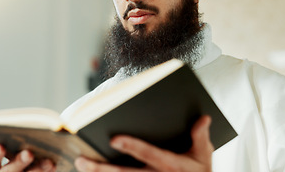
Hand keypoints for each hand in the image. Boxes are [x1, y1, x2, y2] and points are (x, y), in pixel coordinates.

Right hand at [0, 144, 54, 171]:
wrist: (25, 165)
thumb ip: (14, 140)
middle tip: (29, 153)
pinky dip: (46, 171)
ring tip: (49, 162)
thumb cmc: (17, 149)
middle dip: (19, 162)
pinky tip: (54, 164)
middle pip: (9, 171)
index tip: (0, 146)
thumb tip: (31, 127)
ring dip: (37, 169)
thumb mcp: (11, 146)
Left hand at [74, 115, 212, 171]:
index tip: (114, 140)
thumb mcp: (204, 154)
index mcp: (170, 165)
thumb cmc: (199, 170)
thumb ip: (200, 136)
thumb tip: (203, 118)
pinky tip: (92, 170)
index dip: (132, 147)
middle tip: (82, 160)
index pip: (148, 154)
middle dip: (102, 168)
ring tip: (81, 164)